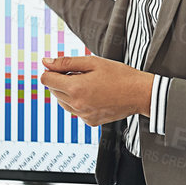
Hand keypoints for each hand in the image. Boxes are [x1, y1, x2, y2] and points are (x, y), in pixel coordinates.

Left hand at [39, 55, 154, 126]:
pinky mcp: (89, 122)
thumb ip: (66, 62)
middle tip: (81, 73)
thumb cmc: (119, 75)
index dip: (51, 70)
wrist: (140, 94)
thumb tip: (45, 62)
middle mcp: (76, 105)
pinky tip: (94, 95)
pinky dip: (79, 102)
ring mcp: (83, 115)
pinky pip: (75, 111)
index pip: (46, 80)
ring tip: (88, 84)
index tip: (60, 66)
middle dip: (61, 80)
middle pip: (53, 91)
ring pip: (62, 102)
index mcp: (75, 88)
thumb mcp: (93, 62)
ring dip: (68, 92)